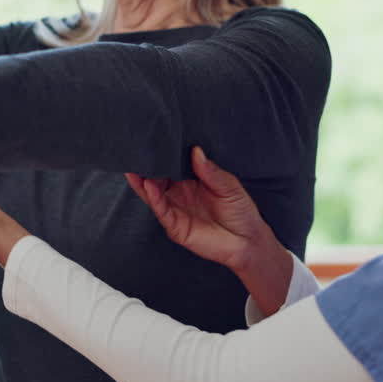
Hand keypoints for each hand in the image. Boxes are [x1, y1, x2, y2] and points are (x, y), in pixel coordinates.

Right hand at [126, 147, 272, 271]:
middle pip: (156, 178)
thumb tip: (196, 151)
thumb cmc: (240, 211)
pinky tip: (149, 186)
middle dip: (146, 167)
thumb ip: (211, 171)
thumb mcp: (229, 185)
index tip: (153, 140)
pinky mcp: (175, 226)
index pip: (171, 165)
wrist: (248, 241)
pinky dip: (153, 198)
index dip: (162, 155)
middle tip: (136, 152)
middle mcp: (179, 194)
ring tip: (135, 168)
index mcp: (190, 181)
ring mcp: (176, 210)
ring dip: (142, 181)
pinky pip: (161, 211)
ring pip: (152, 194)